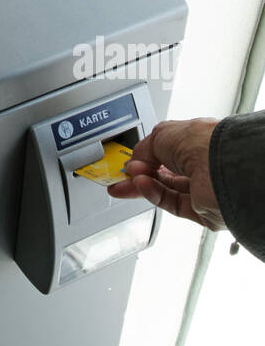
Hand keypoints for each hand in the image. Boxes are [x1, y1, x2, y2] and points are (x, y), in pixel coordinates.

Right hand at [107, 119, 224, 229]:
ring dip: (144, 183)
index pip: (168, 151)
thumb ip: (143, 148)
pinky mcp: (202, 210)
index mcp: (197, 141)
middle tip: (121, 176)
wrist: (223, 168)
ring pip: (166, 189)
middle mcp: (203, 164)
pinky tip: (141, 185)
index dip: (146, 155)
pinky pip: (172, 203)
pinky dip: (153, 194)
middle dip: (139, 173)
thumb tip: (134, 160)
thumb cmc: (203, 142)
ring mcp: (204, 188)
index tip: (129, 159)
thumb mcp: (161, 135)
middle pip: (165, 173)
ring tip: (129, 179)